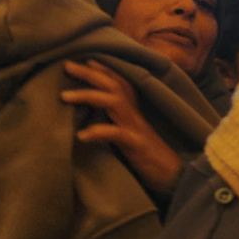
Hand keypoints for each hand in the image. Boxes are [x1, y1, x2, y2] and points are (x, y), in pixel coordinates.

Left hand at [61, 59, 183, 194]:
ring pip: (114, 101)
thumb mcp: (129, 139)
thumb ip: (114, 126)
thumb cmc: (149, 160)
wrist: (174, 178)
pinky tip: (82, 136)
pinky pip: (116, 133)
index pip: (120, 83)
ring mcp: (136, 128)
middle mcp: (135, 116)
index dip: (104, 69)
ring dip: (89, 95)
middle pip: (114, 85)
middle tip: (67, 65)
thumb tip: (86, 124)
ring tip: (65, 96)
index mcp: (133, 113)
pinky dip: (98, 132)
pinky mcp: (136, 145)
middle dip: (90, 73)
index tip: (85, 59)